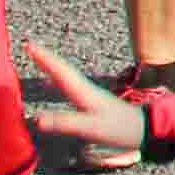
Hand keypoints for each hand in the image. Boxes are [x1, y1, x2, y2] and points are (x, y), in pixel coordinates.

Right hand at [18, 44, 145, 160]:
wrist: (144, 129)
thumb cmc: (119, 129)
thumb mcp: (90, 128)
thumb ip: (65, 123)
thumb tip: (36, 119)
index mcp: (84, 93)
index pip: (61, 72)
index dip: (45, 59)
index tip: (30, 45)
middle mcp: (86, 90)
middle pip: (63, 70)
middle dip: (46, 58)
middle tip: (30, 46)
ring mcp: (89, 95)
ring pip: (66, 76)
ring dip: (51, 67)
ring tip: (37, 60)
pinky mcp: (92, 102)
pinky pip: (69, 86)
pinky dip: (57, 81)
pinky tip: (51, 84)